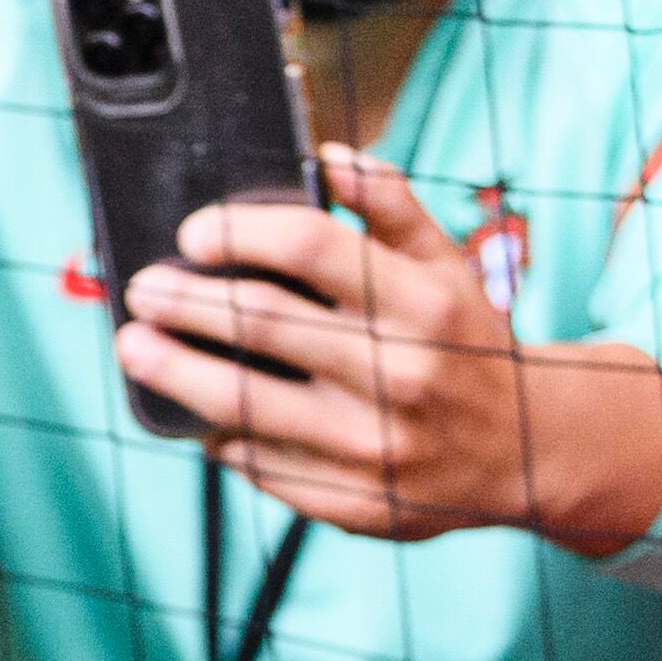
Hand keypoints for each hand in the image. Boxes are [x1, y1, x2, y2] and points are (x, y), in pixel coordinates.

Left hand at [116, 148, 661, 555]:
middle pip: (261, 323)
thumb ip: (391, 206)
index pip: (311, 246)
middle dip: (185, 301)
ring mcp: (372, 445)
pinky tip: (197, 414)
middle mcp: (398, 373)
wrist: (526, 451)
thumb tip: (325, 158)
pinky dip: (220, 433)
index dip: (241, 233)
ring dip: (174, 373)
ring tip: (134, 347)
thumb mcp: (448, 265)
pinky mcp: (350, 502)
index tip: (194, 233)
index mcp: (423, 302)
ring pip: (243, 403)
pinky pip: (259, 462)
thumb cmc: (467, 342)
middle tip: (141, 287)